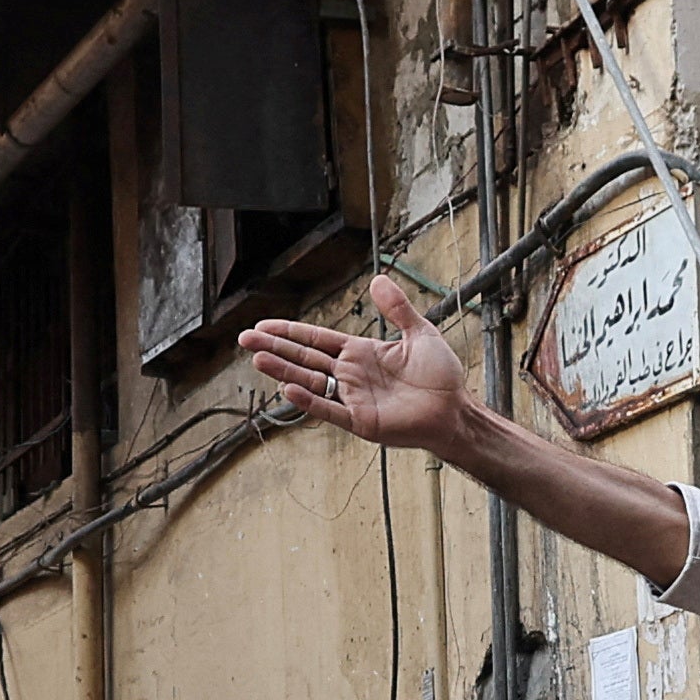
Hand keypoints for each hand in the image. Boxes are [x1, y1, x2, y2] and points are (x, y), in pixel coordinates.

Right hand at [237, 273, 474, 446]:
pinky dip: (308, 400)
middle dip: (275, 347)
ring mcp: (353, 399)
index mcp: (361, 353)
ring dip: (284, 370)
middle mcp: (351, 375)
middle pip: (305, 358)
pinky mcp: (360, 421)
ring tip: (256, 358)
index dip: (291, 332)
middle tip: (244, 338)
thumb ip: (397, 308)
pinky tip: (287, 388)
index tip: (264, 324)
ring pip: (310, 381)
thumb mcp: (420, 332)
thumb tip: (378, 278)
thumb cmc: (441, 376)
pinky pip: (328, 409)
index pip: (317, 340)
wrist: (455, 410)